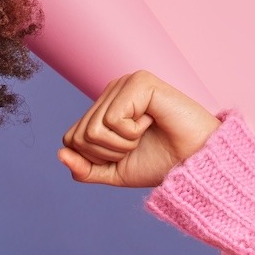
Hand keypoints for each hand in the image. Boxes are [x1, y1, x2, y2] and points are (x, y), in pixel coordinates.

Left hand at [57, 71, 220, 187]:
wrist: (195, 164)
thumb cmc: (161, 163)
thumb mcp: (115, 172)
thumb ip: (85, 169)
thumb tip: (60, 154)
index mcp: (104, 108)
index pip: (72, 139)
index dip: (95, 158)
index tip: (126, 153)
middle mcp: (112, 91)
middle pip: (79, 136)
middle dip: (108, 153)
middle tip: (138, 144)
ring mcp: (125, 83)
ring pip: (93, 130)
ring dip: (121, 144)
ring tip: (145, 134)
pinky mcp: (139, 81)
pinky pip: (112, 120)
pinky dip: (131, 133)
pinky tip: (152, 122)